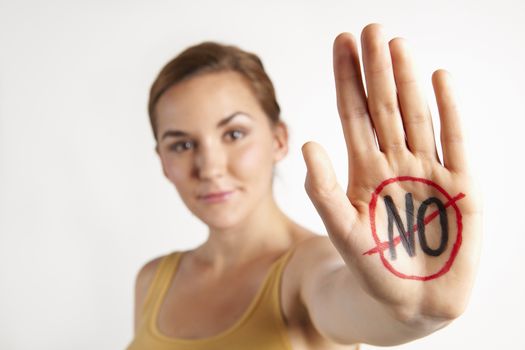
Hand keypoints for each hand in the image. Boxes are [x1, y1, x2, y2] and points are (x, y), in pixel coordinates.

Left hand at [301, 24, 481, 318]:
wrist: (410, 301)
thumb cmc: (373, 267)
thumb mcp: (342, 229)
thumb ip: (322, 190)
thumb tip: (306, 142)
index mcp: (364, 170)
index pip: (353, 114)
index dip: (347, 80)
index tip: (342, 43)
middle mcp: (394, 163)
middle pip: (384, 107)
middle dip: (377, 69)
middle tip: (372, 28)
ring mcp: (427, 171)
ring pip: (416, 116)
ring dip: (408, 80)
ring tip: (398, 45)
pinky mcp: (459, 186)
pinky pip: (454, 142)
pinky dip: (448, 111)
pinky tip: (439, 78)